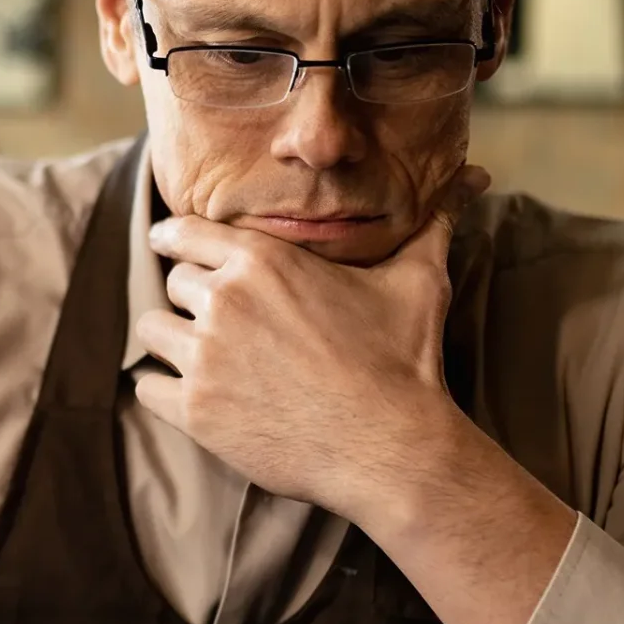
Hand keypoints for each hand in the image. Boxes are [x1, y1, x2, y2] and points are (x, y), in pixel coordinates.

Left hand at [132, 167, 488, 525]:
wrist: (393, 446)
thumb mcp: (417, 280)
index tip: (169, 245)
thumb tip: (476, 177)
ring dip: (173, 341)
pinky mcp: (195, 410)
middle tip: (218, 320)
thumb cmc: (406, 360)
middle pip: (173, 282)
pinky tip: (194, 396)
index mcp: (263, 259)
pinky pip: (147, 387)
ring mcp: (205, 356)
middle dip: (192, 298)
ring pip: (154, 330)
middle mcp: (224, 300)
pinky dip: (165, 391)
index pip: (184, 231)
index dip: (176, 239)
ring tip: (203, 357)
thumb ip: (431, 223)